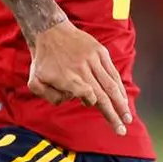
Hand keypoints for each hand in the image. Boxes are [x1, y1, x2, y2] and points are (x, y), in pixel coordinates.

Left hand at [26, 20, 132, 134]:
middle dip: (113, 114)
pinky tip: (123, 99)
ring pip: (111, 84)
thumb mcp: (34, 81)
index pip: (86, 92)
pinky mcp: (100, 52)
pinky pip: (112, 72)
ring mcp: (93, 59)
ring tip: (127, 118)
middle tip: (121, 130)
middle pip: (102, 94)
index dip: (93, 100)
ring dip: (120, 103)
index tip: (93, 104)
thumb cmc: (42, 60)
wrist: (49, 30)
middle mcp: (82, 69)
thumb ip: (49, 96)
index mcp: (67, 77)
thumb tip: (69, 100)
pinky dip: (119, 86)